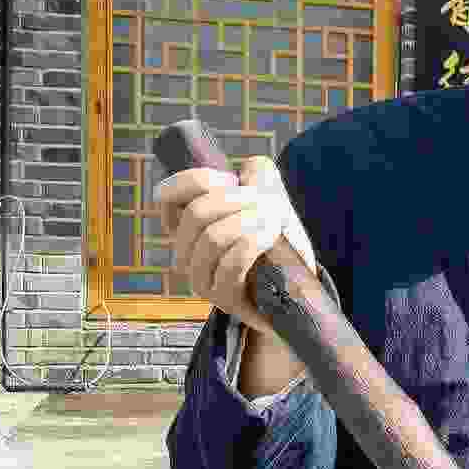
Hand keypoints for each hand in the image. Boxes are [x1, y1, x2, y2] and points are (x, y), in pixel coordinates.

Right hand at [152, 157, 317, 337]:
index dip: (200, 179)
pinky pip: (230, 266)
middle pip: (198, 213)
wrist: (300, 293)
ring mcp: (202, 280)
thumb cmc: (281, 244)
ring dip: (251, 223)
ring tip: (274, 224)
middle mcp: (188, 253)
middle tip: (269, 206)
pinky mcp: (224, 300)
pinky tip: (269, 239)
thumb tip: (247, 169)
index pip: (169, 196)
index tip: (232, 180)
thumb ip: (258, 174)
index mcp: (190, 227)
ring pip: (213, 238)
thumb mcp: (272, 200)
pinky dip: (252, 245)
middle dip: (239, 200)